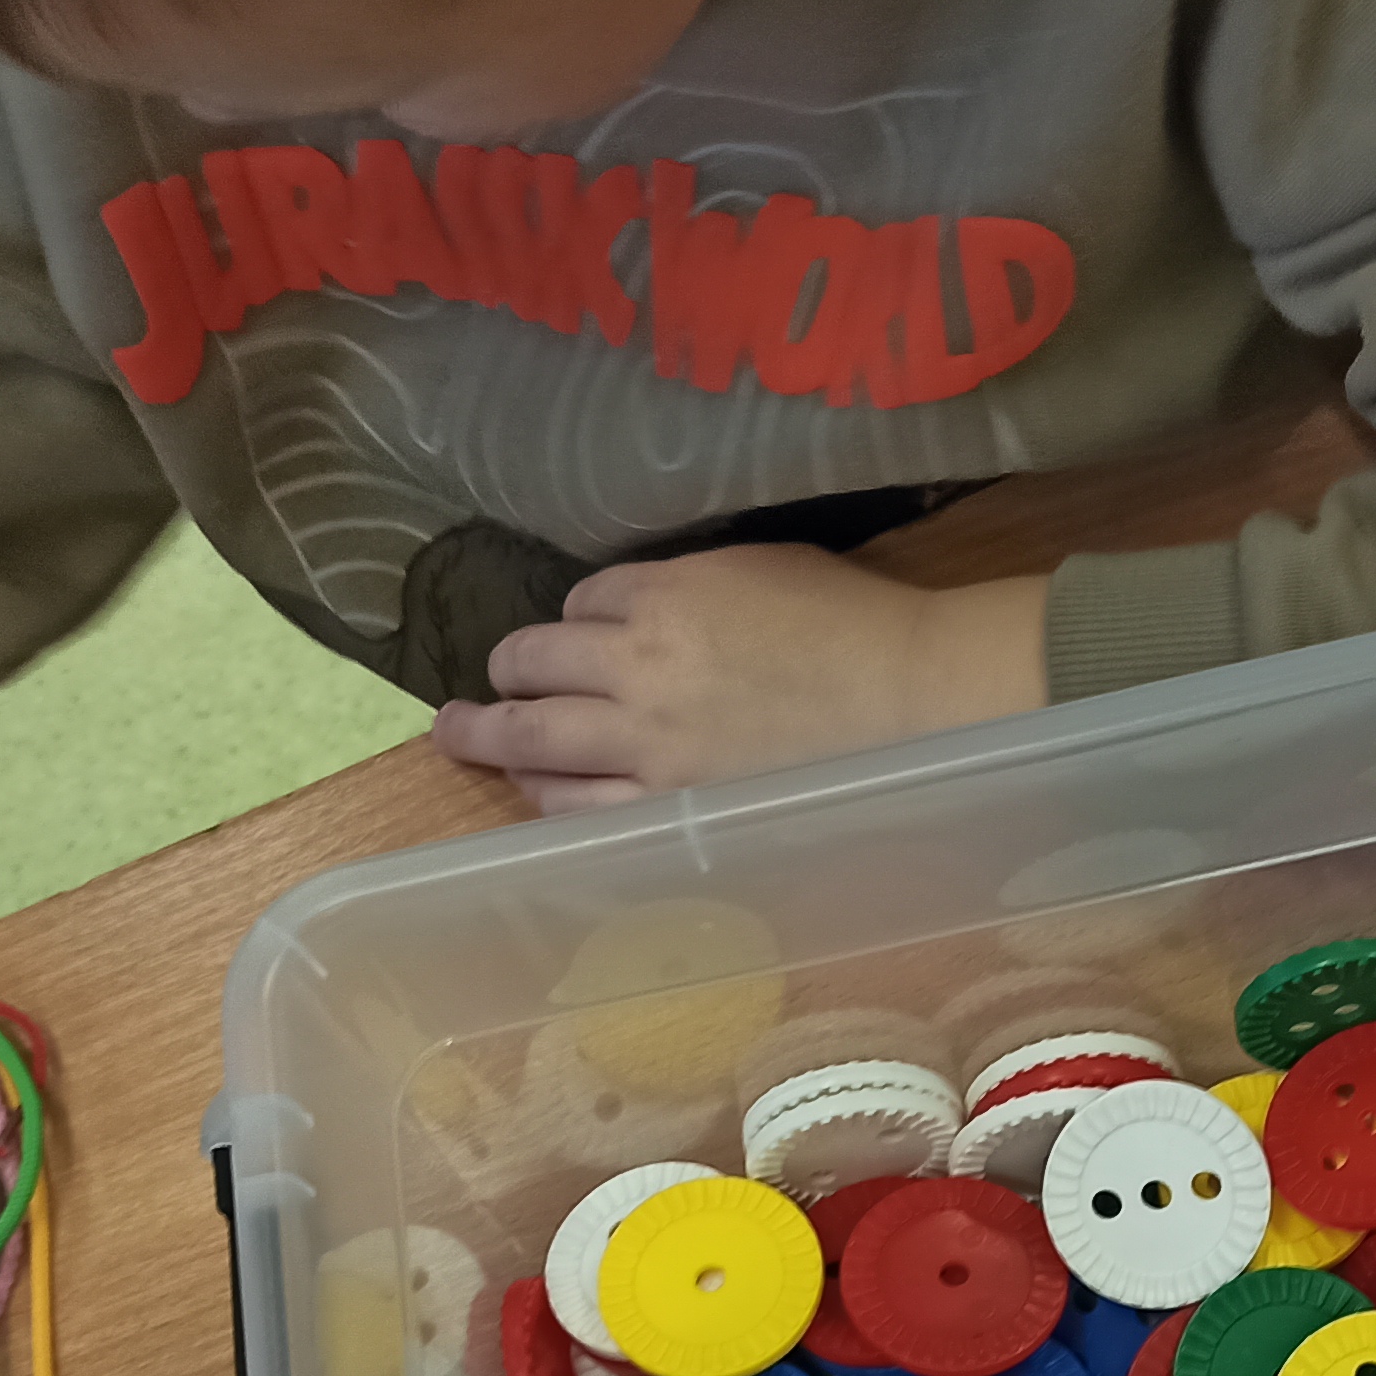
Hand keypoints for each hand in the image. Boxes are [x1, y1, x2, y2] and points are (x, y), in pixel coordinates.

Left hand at [429, 545, 1046, 813]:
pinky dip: (546, 797)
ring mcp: (645, 745)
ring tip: (465, 737)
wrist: (910, 698)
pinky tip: (536, 796)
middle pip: (531, 663)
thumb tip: (650, 604)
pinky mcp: (666, 806)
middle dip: (503, 672)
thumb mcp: (766, 566)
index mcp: (665, 595)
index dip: (581, 617)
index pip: (583, 600)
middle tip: (484, 684)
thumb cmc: (857, 624)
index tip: (587, 632)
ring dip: (493, 737)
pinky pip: (576, 809)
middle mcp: (636, 666)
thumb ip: (694, 583)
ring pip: (534, 740)